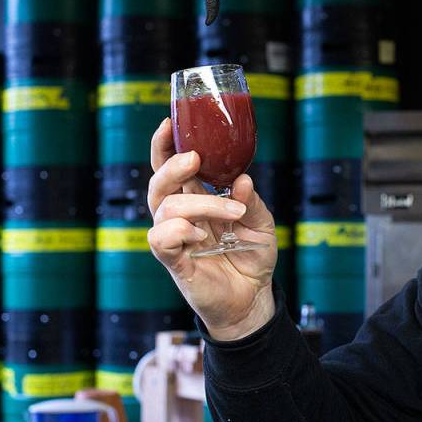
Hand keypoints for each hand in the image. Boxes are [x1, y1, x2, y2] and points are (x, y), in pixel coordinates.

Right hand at [147, 118, 277, 340]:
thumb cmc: (252, 257)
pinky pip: (160, 240)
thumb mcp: (263, 224)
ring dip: (200, 204)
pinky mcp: (174, 262)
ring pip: (165, 207)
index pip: (170, 167)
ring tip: (232, 213)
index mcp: (196, 200)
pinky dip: (179, 231)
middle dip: (171, 165)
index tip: (170, 122)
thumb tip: (241, 179)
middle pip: (158, 183)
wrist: (253, 299)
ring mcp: (174, 239)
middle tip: (194, 158)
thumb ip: (251, 200)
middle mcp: (180, 217)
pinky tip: (200, 235)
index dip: (164, 145)